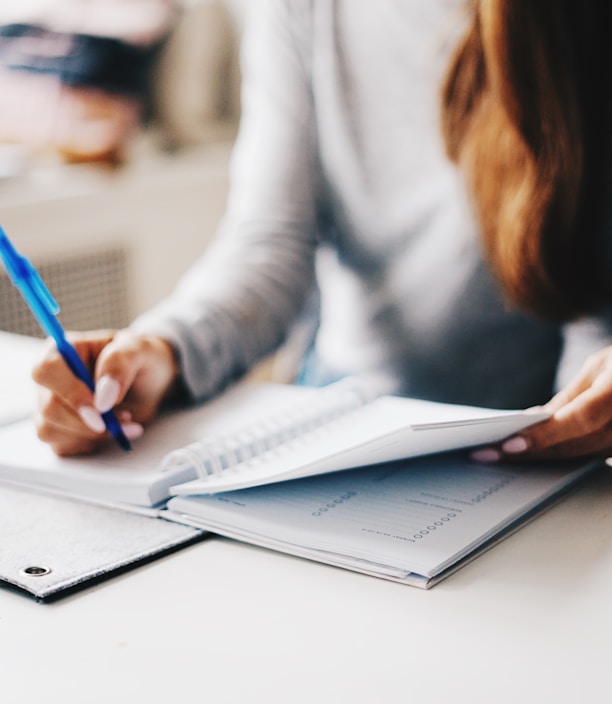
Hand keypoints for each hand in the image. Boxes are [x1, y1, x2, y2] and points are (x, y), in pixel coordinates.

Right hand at [32, 329, 179, 455]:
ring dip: (93, 434)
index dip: (71, 393)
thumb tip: (102, 399)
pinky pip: (62, 445)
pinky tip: (112, 431)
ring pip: (51, 430)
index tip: (101, 408)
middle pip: (49, 407)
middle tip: (125, 417)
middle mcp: (51, 378)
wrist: (150, 382)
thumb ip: (119, 365)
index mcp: (62, 350)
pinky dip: (92, 443)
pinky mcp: (58, 429)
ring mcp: (50, 405)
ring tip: (124, 420)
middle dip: (89, 421)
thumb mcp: (139, 350)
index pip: (46, 371)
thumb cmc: (141, 359)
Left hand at [472, 346, 611, 462]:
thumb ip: (571, 396)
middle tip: (488, 454)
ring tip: (503, 456)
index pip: (580, 419)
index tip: (509, 445)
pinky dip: (566, 456)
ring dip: (544, 458)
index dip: (545, 435)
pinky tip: (537, 455)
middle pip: (577, 445)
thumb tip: (537, 419)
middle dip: (531, 451)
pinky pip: (596, 458)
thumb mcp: (601, 365)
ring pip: (584, 456)